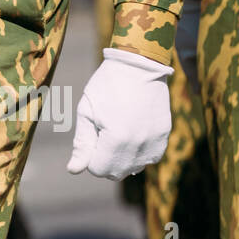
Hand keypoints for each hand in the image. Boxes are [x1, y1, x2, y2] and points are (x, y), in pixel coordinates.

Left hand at [67, 47, 172, 179]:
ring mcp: (154, 141)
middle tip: (102, 132)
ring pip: (134, 168)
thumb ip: (82, 144)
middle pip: (116, 173)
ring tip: (118, 131)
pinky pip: (150, 157)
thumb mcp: (87, 112)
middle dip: (104, 160)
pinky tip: (132, 133)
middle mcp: (139, 145)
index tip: (92, 135)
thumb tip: (74, 170)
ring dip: (122, 158)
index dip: (90, 156)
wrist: (138, 65)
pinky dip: (139, 152)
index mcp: (116, 139)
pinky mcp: (164, 135)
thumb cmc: (106, 86)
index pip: (98, 169)